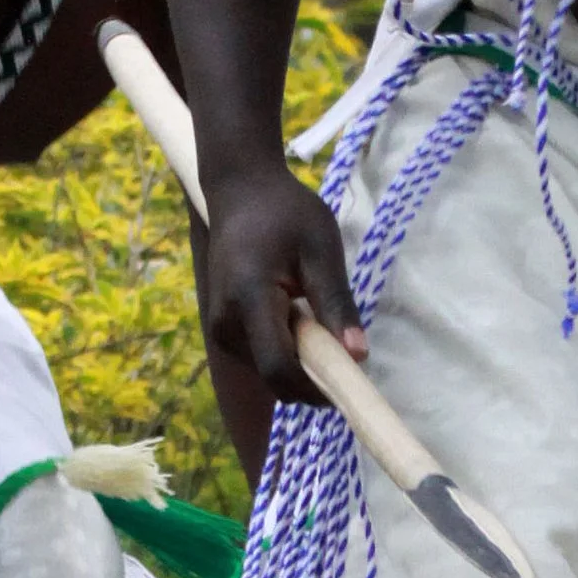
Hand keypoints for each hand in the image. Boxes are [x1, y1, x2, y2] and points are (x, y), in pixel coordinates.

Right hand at [200, 161, 367, 402]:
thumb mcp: (321, 250)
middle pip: (273, 377)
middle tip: (343, 348)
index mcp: (249, 299)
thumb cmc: (285, 212)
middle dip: (312, 377)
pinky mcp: (221, 328)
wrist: (240, 190)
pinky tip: (297, 318)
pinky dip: (285, 352)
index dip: (317, 387)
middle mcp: (226, 323)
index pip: (279, 368)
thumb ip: (337, 305)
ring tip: (317, 321)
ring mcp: (219, 328)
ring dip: (299, 363)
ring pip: (267, 372)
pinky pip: (259, 358)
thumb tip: (358, 356)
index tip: (352, 383)